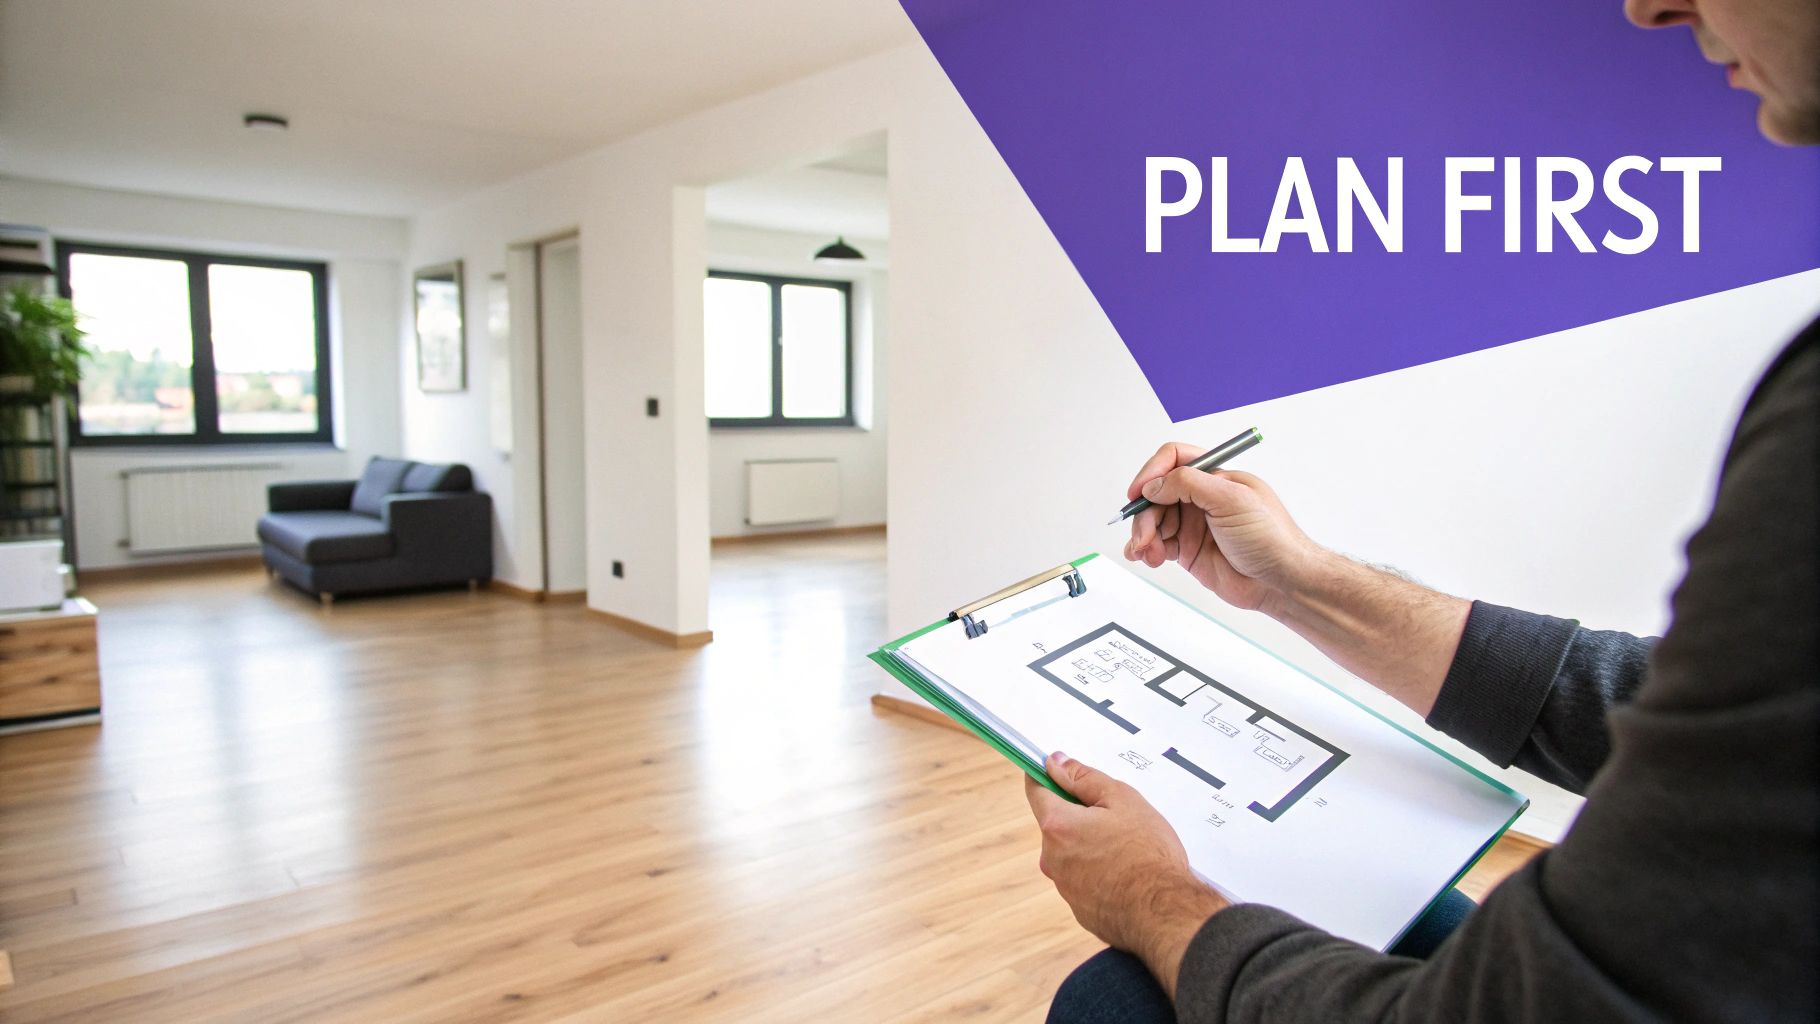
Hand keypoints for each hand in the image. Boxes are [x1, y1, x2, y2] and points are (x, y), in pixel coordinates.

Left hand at [1025, 752, 1228, 996]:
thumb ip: (1084, 778)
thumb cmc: (1148, 855)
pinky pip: (1085, 881)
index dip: (1046, 776)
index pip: (1036, 791)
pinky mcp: (1081, 910)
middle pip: (1057, 825)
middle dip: (1080, 816)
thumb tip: (1057, 763)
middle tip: (1116, 817)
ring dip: (1092, 846)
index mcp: (1058, 827)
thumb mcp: (1122, 799)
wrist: (1166, 912)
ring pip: (1073, 854)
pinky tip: (1127, 873)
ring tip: (1129, 849)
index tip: (1055, 769)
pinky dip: (1100, 873)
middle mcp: (1052, 859)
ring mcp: (1065, 888)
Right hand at [1123, 443, 1323, 612]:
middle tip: (1144, 535)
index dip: (1153, 472)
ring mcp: (1194, 524)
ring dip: (1143, 534)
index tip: (1139, 492)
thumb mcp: (1232, 499)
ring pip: (1153, 520)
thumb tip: (1155, 485)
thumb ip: (1190, 484)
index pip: (1174, 459)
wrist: (1281, 581)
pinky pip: (1157, 544)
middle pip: (1157, 493)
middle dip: (1145, 512)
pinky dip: (1145, 550)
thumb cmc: (1271, 537)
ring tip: (1148, 553)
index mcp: (1215, 477)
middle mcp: (1202, 498)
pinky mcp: (1188, 550)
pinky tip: (1146, 558)